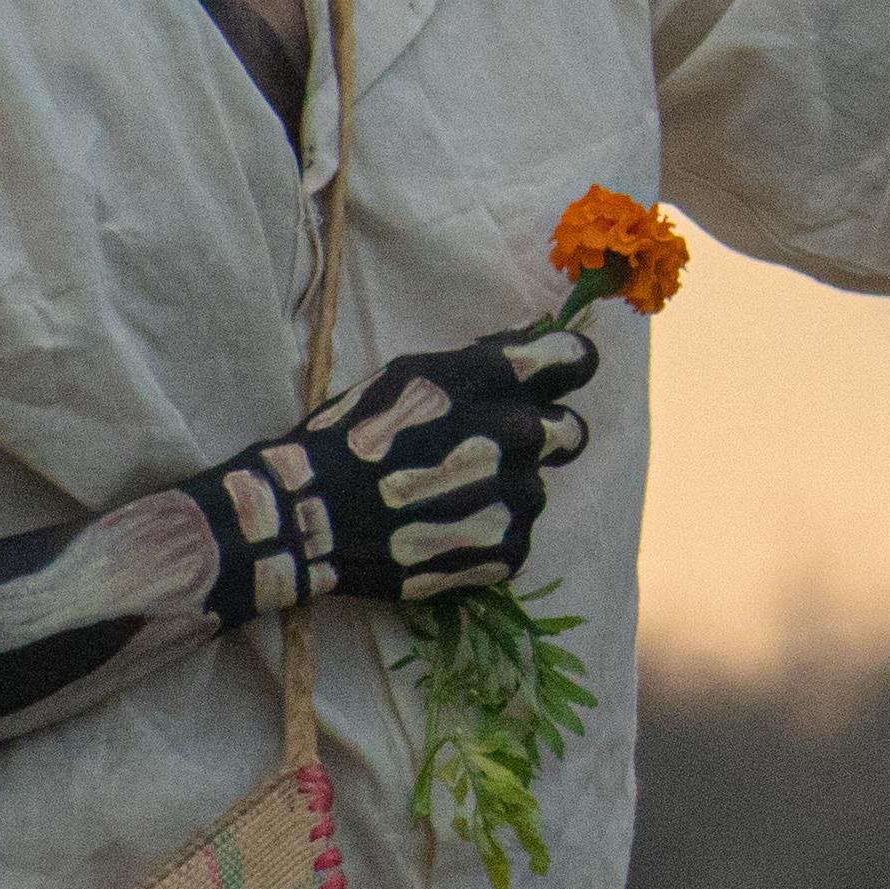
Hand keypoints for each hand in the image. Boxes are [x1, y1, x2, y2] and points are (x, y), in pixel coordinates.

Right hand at [178, 326, 601, 619]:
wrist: (312, 515)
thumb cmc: (352, 433)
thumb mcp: (410, 374)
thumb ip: (479, 361)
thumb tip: (530, 340)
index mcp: (496, 380)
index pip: (576, 362)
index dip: (567, 370)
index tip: (555, 381)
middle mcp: (520, 434)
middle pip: (570, 433)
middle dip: (540, 438)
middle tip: (490, 452)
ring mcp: (518, 496)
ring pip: (535, 488)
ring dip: (503, 491)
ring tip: (444, 499)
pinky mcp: (509, 549)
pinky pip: (514, 535)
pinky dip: (485, 533)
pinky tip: (441, 529)